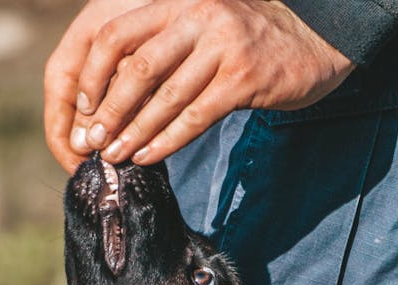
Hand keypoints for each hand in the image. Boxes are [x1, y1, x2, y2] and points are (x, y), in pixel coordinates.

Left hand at [45, 0, 354, 172]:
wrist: (314, 43)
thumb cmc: (249, 44)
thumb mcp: (203, 28)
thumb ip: (165, 46)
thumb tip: (116, 91)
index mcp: (178, 1)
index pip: (117, 34)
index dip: (94, 74)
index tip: (83, 107)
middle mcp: (197, 15)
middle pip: (137, 68)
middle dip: (110, 111)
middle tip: (93, 142)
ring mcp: (222, 46)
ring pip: (165, 97)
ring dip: (135, 132)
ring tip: (115, 157)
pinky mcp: (243, 79)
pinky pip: (195, 116)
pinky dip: (167, 141)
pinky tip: (149, 157)